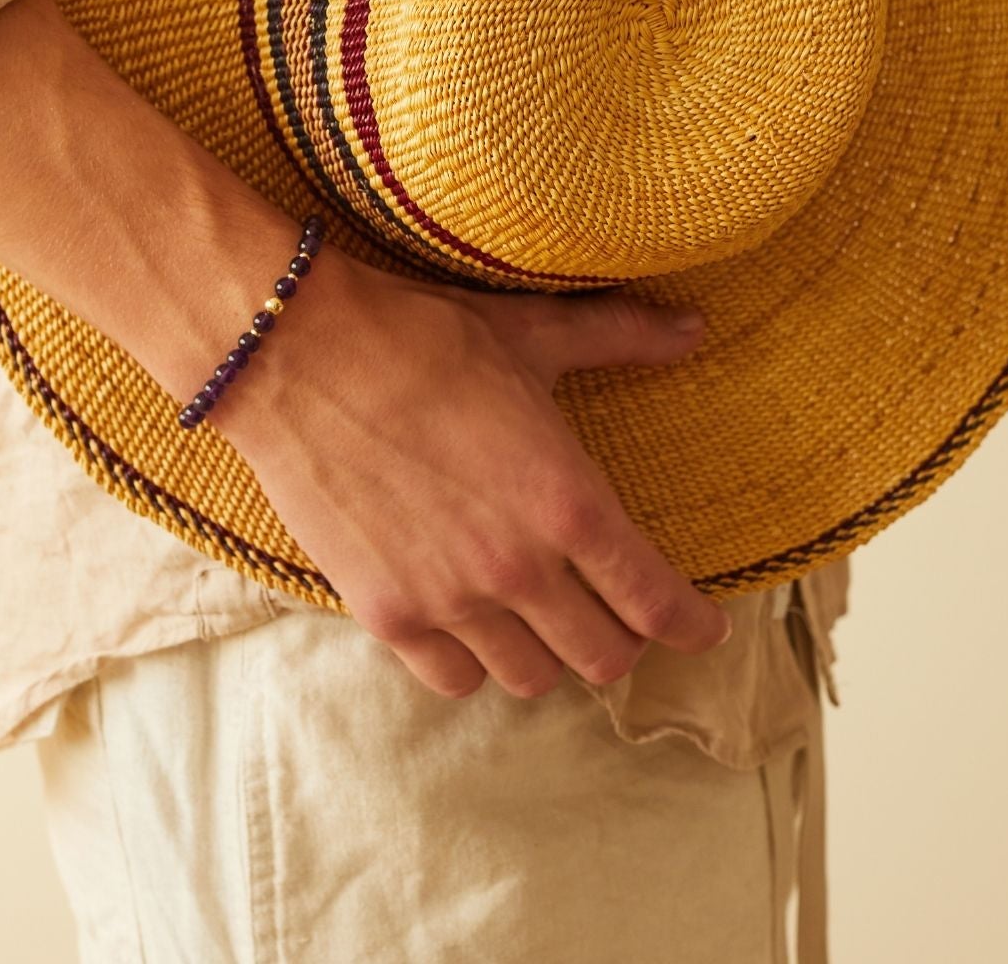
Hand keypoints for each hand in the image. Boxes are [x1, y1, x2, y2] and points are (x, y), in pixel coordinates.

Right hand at [212, 245, 731, 701]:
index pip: (656, 602)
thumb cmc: (424, 337)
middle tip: (616, 610)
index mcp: (569, 503)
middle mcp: (519, 568)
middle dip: (623, 638)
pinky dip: (474, 662)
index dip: (692, 627)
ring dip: (549, 653)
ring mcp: (451, 600)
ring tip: (542, 617)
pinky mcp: (388, 614)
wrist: (303, 354)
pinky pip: (455, 679)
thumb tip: (694, 327)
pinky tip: (473, 624)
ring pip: (532, 678)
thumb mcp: (532, 333)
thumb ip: (620, 338)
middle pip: (603, 658)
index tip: (704, 630)